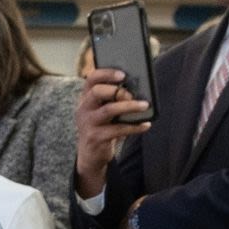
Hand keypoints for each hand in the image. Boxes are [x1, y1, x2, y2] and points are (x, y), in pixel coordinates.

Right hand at [75, 67, 151, 198]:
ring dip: (129, 106)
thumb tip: (138, 89)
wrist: (90, 154)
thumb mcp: (102, 110)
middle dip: (117, 90)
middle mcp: (84, 109)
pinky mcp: (96, 138)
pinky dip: (134, 126)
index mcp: (85, 98)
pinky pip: (118, 129)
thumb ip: (113, 99)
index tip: (123, 75)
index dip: (106, 74)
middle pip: (97, 92)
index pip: (91, 79)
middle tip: (132, 94)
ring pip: (109, 110)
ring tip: (145, 105)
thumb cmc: (102, 126)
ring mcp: (88, 124)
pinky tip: (145, 125)